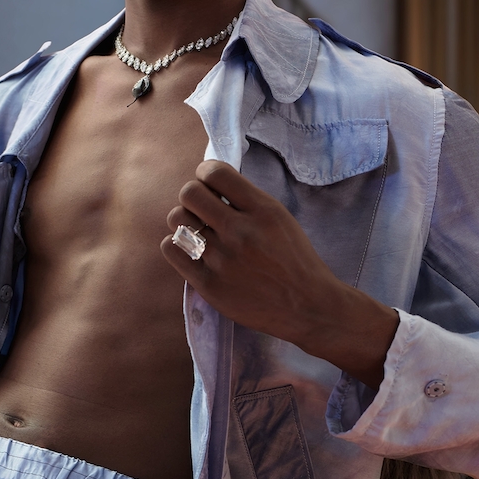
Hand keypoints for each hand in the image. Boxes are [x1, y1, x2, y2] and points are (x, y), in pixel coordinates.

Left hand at [162, 160, 398, 388]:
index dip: (205, 171)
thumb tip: (210, 182)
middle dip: (192, 194)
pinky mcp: (209, 285)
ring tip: (198, 230)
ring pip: (177, 219)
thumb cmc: (294, 259)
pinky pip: (171, 249)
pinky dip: (177, 244)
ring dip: (184, 219)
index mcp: (262, 210)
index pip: (215, 173)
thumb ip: (247, 200)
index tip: (208, 182)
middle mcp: (240, 232)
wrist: (307, 306)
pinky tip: (192, 249)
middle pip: (189, 193)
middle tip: (202, 207)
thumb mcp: (280, 218)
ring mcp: (223, 259)